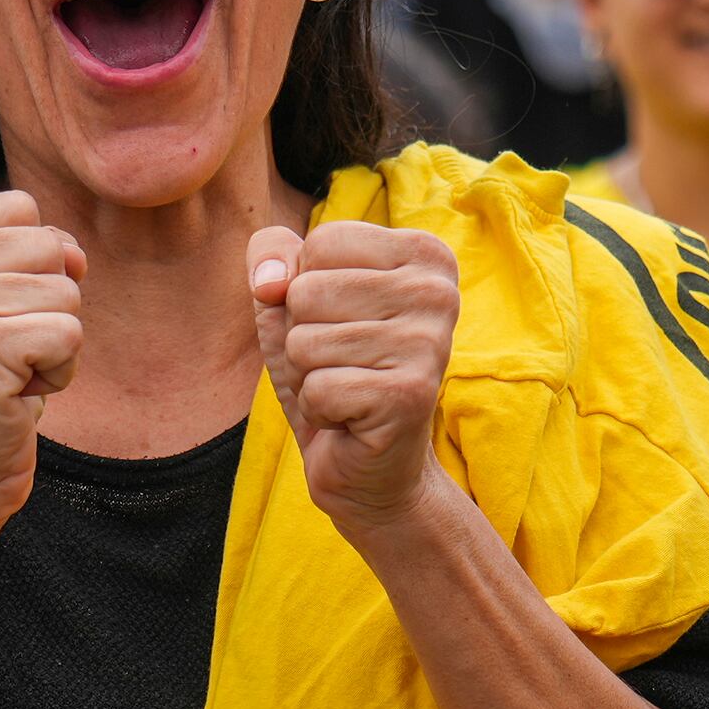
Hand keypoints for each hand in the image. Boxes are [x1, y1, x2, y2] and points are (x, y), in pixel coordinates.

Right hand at [0, 191, 81, 538]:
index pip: (20, 207)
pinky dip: (60, 372)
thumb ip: (26, 251)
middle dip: (48, 304)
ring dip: (55, 342)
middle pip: (47, 245)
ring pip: (65, 291)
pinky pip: (70, 333)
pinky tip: (18, 394)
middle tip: (5, 352)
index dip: (32, 265)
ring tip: (9, 374)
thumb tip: (74, 253)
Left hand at [250, 218, 456, 540]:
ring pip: (305, 340)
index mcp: (423, 255)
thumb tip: (271, 281)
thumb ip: (271, 257)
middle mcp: (438, 292)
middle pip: (307, 290)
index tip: (342, 323)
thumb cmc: (334, 371)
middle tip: (343, 366)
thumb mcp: (291, 301)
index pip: (321, 242)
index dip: (305, 289)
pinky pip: (317, 387)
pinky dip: (319, 409)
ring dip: (308, 375)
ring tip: (346, 390)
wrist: (370, 466)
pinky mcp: (411, 394)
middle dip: (302, 337)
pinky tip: (351, 418)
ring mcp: (430, 343)